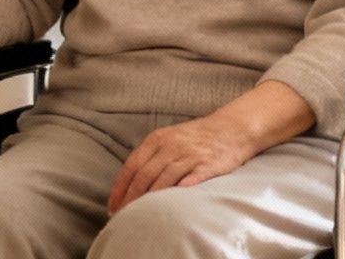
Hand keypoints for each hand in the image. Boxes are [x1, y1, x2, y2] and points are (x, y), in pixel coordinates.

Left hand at [107, 114, 258, 213]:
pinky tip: (172, 203)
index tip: (113, 206)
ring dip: (151, 201)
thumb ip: (150, 156)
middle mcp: (171, 146)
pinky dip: (180, 191)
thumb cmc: (196, 138)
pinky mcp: (208, 165)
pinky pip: (191, 179)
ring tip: (142, 217)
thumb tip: (128, 183)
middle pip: (145, 175)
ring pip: (164, 180)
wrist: (231, 128)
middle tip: (123, 216)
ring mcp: (190, 155)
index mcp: (157, 139)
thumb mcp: (169, 138)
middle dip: (131, 198)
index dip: (120, 188)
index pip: (132, 166)